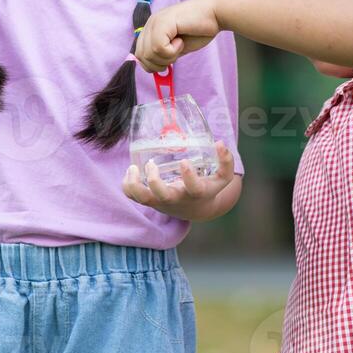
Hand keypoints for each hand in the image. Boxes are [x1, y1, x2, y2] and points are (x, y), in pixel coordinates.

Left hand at [121, 141, 236, 221]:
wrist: (195, 209)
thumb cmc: (207, 187)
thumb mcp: (222, 178)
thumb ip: (226, 161)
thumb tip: (219, 143)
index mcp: (196, 193)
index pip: (194, 189)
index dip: (189, 176)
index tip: (184, 161)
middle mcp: (178, 199)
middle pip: (163, 196)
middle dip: (155, 181)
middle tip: (152, 164)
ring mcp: (162, 201)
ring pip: (142, 199)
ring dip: (135, 184)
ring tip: (134, 168)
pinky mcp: (150, 201)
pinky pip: (133, 197)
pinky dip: (127, 185)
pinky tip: (131, 172)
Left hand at [134, 0, 222, 72]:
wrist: (214, 14)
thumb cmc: (199, 30)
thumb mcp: (176, 47)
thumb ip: (163, 54)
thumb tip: (152, 68)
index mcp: (151, 29)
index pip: (139, 55)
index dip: (153, 65)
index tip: (169, 59)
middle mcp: (150, 24)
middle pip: (141, 56)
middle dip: (159, 63)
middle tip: (176, 53)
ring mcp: (155, 22)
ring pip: (149, 54)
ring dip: (167, 57)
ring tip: (179, 45)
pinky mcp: (163, 22)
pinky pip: (158, 48)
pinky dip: (172, 51)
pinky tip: (181, 41)